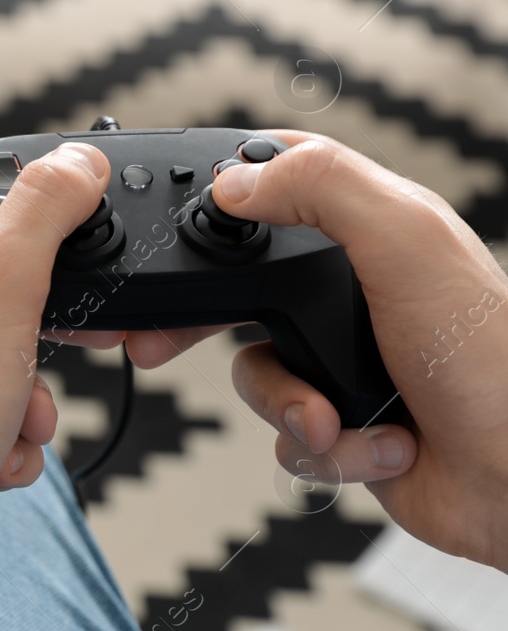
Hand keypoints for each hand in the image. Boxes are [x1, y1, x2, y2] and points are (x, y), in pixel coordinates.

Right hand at [203, 133, 507, 569]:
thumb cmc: (497, 361)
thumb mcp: (407, 242)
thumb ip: (322, 188)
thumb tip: (238, 178)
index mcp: (374, 234)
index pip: (279, 189)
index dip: (226, 198)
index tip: (182, 226)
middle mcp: (358, 296)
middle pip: (241, 292)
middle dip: (201, 326)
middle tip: (156, 342)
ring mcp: (348, 364)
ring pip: (255, 375)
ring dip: (289, 408)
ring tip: (337, 421)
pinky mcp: (346, 427)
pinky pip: (288, 438)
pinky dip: (327, 451)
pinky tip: (382, 447)